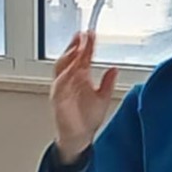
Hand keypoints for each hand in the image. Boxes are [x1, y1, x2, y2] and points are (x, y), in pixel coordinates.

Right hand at [49, 31, 125, 161]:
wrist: (79, 137)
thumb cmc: (87, 118)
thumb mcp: (103, 97)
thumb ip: (108, 83)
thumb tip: (114, 68)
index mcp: (80, 77)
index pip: (83, 57)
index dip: (87, 45)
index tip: (91, 34)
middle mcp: (70, 80)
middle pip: (71, 57)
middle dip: (76, 46)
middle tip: (83, 35)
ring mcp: (62, 88)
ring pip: (62, 67)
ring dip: (68, 56)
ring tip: (76, 47)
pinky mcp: (58, 98)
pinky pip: (59, 84)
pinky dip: (64, 75)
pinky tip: (71, 68)